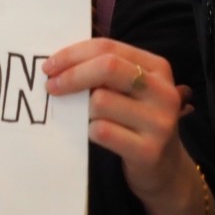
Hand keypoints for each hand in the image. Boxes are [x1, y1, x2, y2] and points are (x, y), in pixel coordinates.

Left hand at [43, 38, 194, 201]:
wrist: (165, 167)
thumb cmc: (137, 119)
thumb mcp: (130, 89)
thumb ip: (104, 71)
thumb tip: (58, 64)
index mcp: (158, 67)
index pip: (108, 47)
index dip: (74, 54)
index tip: (50, 65)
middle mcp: (163, 91)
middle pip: (107, 68)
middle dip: (72, 75)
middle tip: (51, 86)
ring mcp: (159, 122)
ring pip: (100, 101)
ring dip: (83, 109)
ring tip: (88, 116)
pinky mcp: (148, 151)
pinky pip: (102, 131)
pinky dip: (89, 130)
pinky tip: (95, 133)